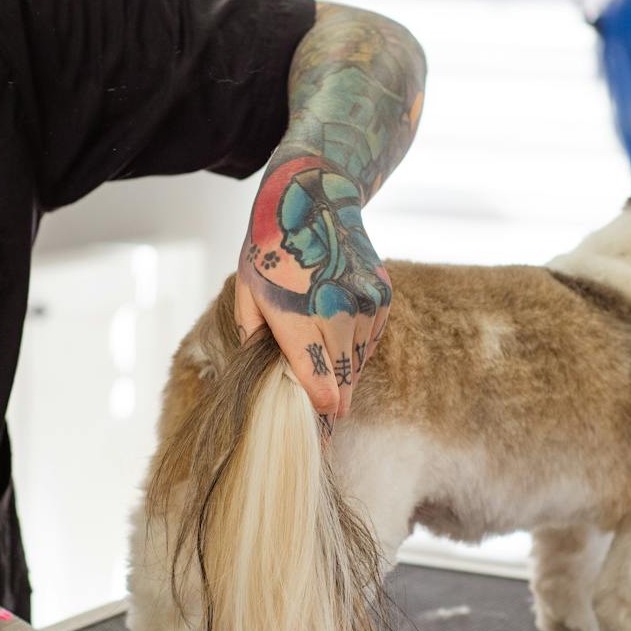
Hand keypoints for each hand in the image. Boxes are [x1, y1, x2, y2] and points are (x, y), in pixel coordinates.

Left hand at [238, 161, 389, 421]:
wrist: (316, 198)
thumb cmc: (272, 250)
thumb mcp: (247, 293)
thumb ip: (255, 340)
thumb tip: (265, 379)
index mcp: (299, 316)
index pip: (318, 383)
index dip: (319, 411)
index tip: (318, 432)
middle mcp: (338, 312)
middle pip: (343, 380)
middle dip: (331, 400)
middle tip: (324, 421)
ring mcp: (366, 304)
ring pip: (358, 362)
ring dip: (343, 372)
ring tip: (324, 365)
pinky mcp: (383, 298)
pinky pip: (370, 341)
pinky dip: (356, 347)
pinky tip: (338, 334)